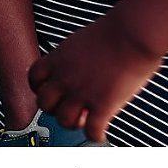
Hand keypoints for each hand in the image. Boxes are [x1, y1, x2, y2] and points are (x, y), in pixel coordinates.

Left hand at [28, 12, 161, 142]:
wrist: (134, 32)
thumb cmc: (115, 31)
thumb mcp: (81, 40)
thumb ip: (73, 57)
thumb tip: (78, 66)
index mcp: (58, 59)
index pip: (34, 79)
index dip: (40, 88)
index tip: (51, 91)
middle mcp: (65, 78)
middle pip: (44, 104)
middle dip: (54, 109)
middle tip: (69, 107)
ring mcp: (82, 93)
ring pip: (64, 121)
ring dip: (74, 124)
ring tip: (85, 120)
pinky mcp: (102, 105)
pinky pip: (91, 131)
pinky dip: (95, 136)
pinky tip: (101, 133)